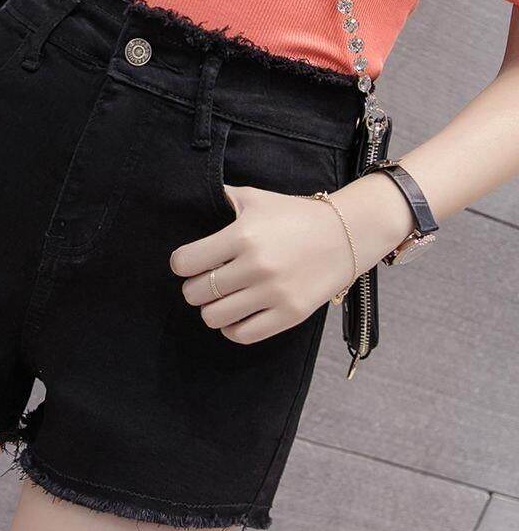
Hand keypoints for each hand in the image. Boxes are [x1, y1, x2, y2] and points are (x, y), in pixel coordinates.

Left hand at [169, 181, 409, 344]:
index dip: (182, 264)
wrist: (348, 234)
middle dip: (194, 288)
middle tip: (206, 281)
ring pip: (214, 317)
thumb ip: (222, 199)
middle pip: (196, 293)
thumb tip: (190, 196)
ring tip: (221, 299)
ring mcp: (274, 293)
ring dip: (211, 309)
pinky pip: (242, 334)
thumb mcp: (257, 198)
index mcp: (243, 235)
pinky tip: (238, 315)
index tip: (189, 263)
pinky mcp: (290, 314)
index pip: (185, 262)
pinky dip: (232, 328)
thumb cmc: (295, 215)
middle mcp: (256, 266)